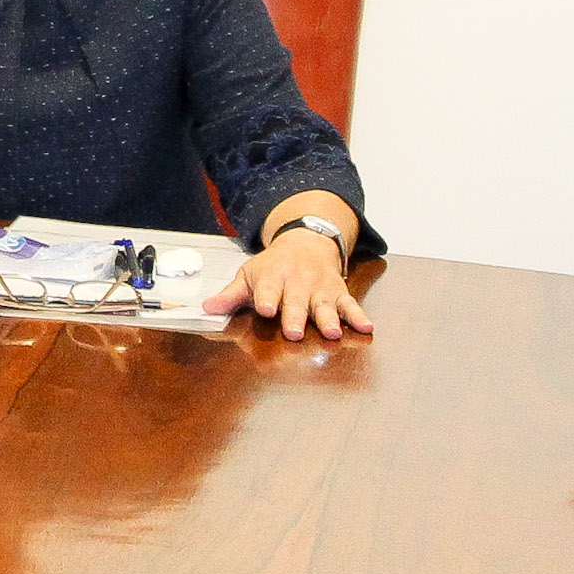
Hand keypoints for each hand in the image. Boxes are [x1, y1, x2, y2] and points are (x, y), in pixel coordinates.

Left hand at [205, 225, 370, 340]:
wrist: (306, 241)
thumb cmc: (274, 265)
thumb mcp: (249, 274)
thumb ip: (231, 295)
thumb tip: (206, 310)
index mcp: (273, 277)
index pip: (269, 288)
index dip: (268, 298)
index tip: (266, 308)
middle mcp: (298, 282)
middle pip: (297, 301)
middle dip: (296, 315)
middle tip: (294, 332)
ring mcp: (320, 288)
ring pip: (324, 304)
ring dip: (328, 318)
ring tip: (332, 332)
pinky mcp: (338, 292)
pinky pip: (350, 304)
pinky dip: (358, 316)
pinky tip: (366, 328)